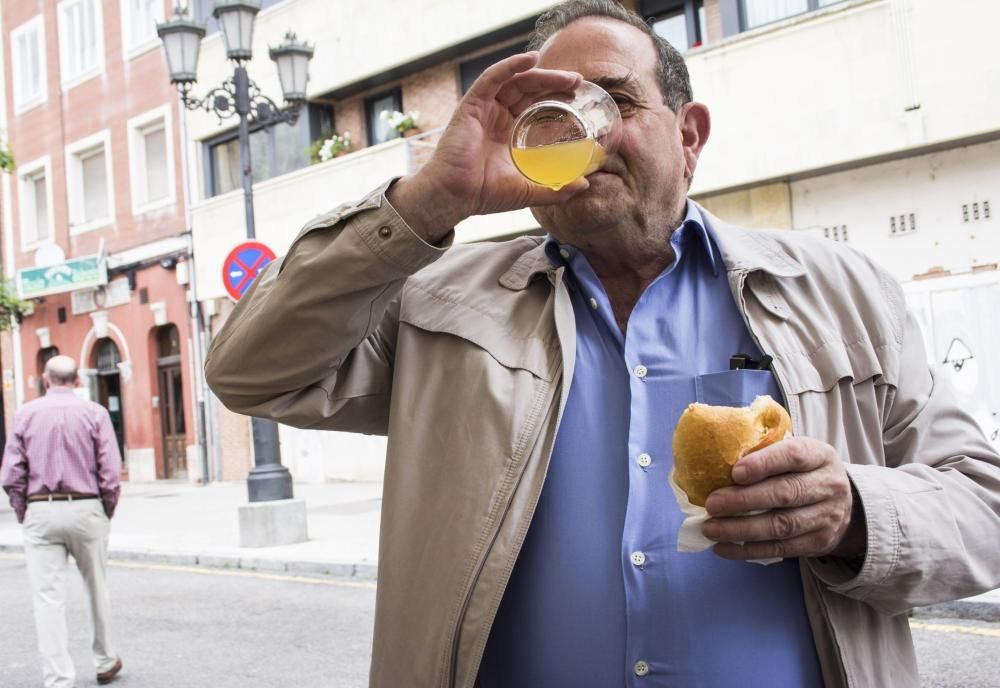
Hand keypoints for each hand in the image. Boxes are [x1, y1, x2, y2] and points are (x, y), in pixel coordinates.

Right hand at [388, 52, 588, 241]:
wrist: (455, 196)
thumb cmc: (484, 195)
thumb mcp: (528, 192)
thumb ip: (555, 188)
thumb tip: (584, 185)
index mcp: (508, 133)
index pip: (535, 107)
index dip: (556, 98)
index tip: (578, 96)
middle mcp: (497, 117)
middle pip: (529, 90)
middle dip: (554, 83)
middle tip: (577, 82)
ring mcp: (484, 109)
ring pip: (516, 81)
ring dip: (541, 74)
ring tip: (566, 77)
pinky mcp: (472, 104)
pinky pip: (493, 77)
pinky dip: (511, 65)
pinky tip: (530, 59)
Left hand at [701, 437, 865, 560]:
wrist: (845, 504)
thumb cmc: (804, 472)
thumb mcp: (796, 455)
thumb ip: (765, 455)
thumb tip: (715, 465)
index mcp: (819, 456)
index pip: (793, 455)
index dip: (764, 463)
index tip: (735, 472)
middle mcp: (828, 485)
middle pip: (785, 494)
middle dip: (744, 500)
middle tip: (712, 504)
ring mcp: (826, 517)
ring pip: (781, 526)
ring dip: (741, 529)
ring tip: (711, 529)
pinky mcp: (819, 543)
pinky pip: (780, 549)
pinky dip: (748, 550)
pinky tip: (723, 547)